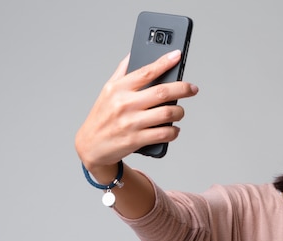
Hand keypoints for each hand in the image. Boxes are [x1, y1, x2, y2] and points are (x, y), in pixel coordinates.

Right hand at [75, 50, 198, 181]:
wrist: (90, 146)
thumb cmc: (102, 116)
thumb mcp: (107, 91)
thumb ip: (122, 72)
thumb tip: (134, 53)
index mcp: (118, 88)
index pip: (146, 71)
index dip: (164, 62)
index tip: (178, 55)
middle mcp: (125, 104)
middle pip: (162, 92)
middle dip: (183, 88)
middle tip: (192, 89)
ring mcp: (131, 123)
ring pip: (167, 113)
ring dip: (179, 112)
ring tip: (179, 112)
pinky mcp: (136, 140)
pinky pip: (164, 134)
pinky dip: (173, 131)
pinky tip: (173, 129)